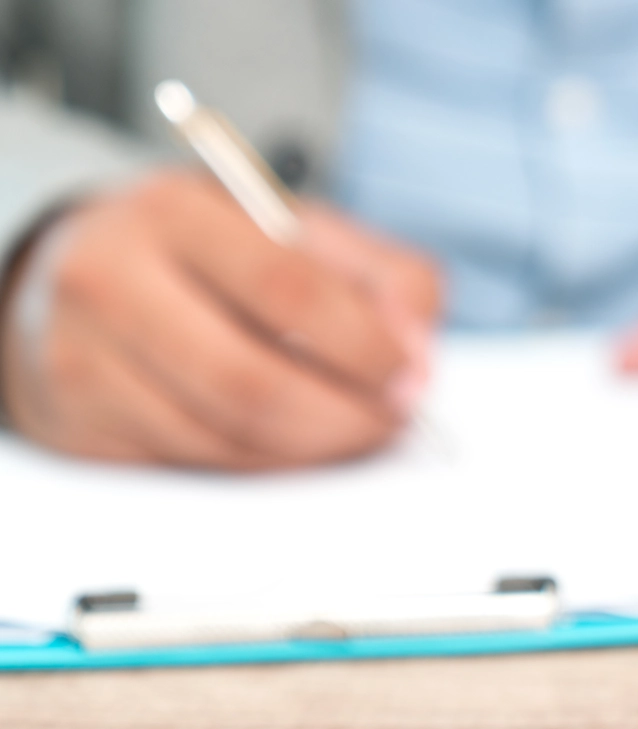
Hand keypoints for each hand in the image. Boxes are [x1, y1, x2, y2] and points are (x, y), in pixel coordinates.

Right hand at [0, 171, 440, 469]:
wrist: (89, 271)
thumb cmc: (214, 255)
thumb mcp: (298, 232)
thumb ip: (380, 275)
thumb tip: (416, 347)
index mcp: (173, 213)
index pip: (287, 289)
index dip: (364, 345)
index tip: (411, 376)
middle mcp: (110, 281)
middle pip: (250, 382)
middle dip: (344, 416)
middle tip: (392, 420)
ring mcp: (82, 359)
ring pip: (225, 438)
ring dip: (311, 448)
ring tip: (353, 429)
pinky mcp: (81, 426)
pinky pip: (195, 466)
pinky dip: (263, 464)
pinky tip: (292, 441)